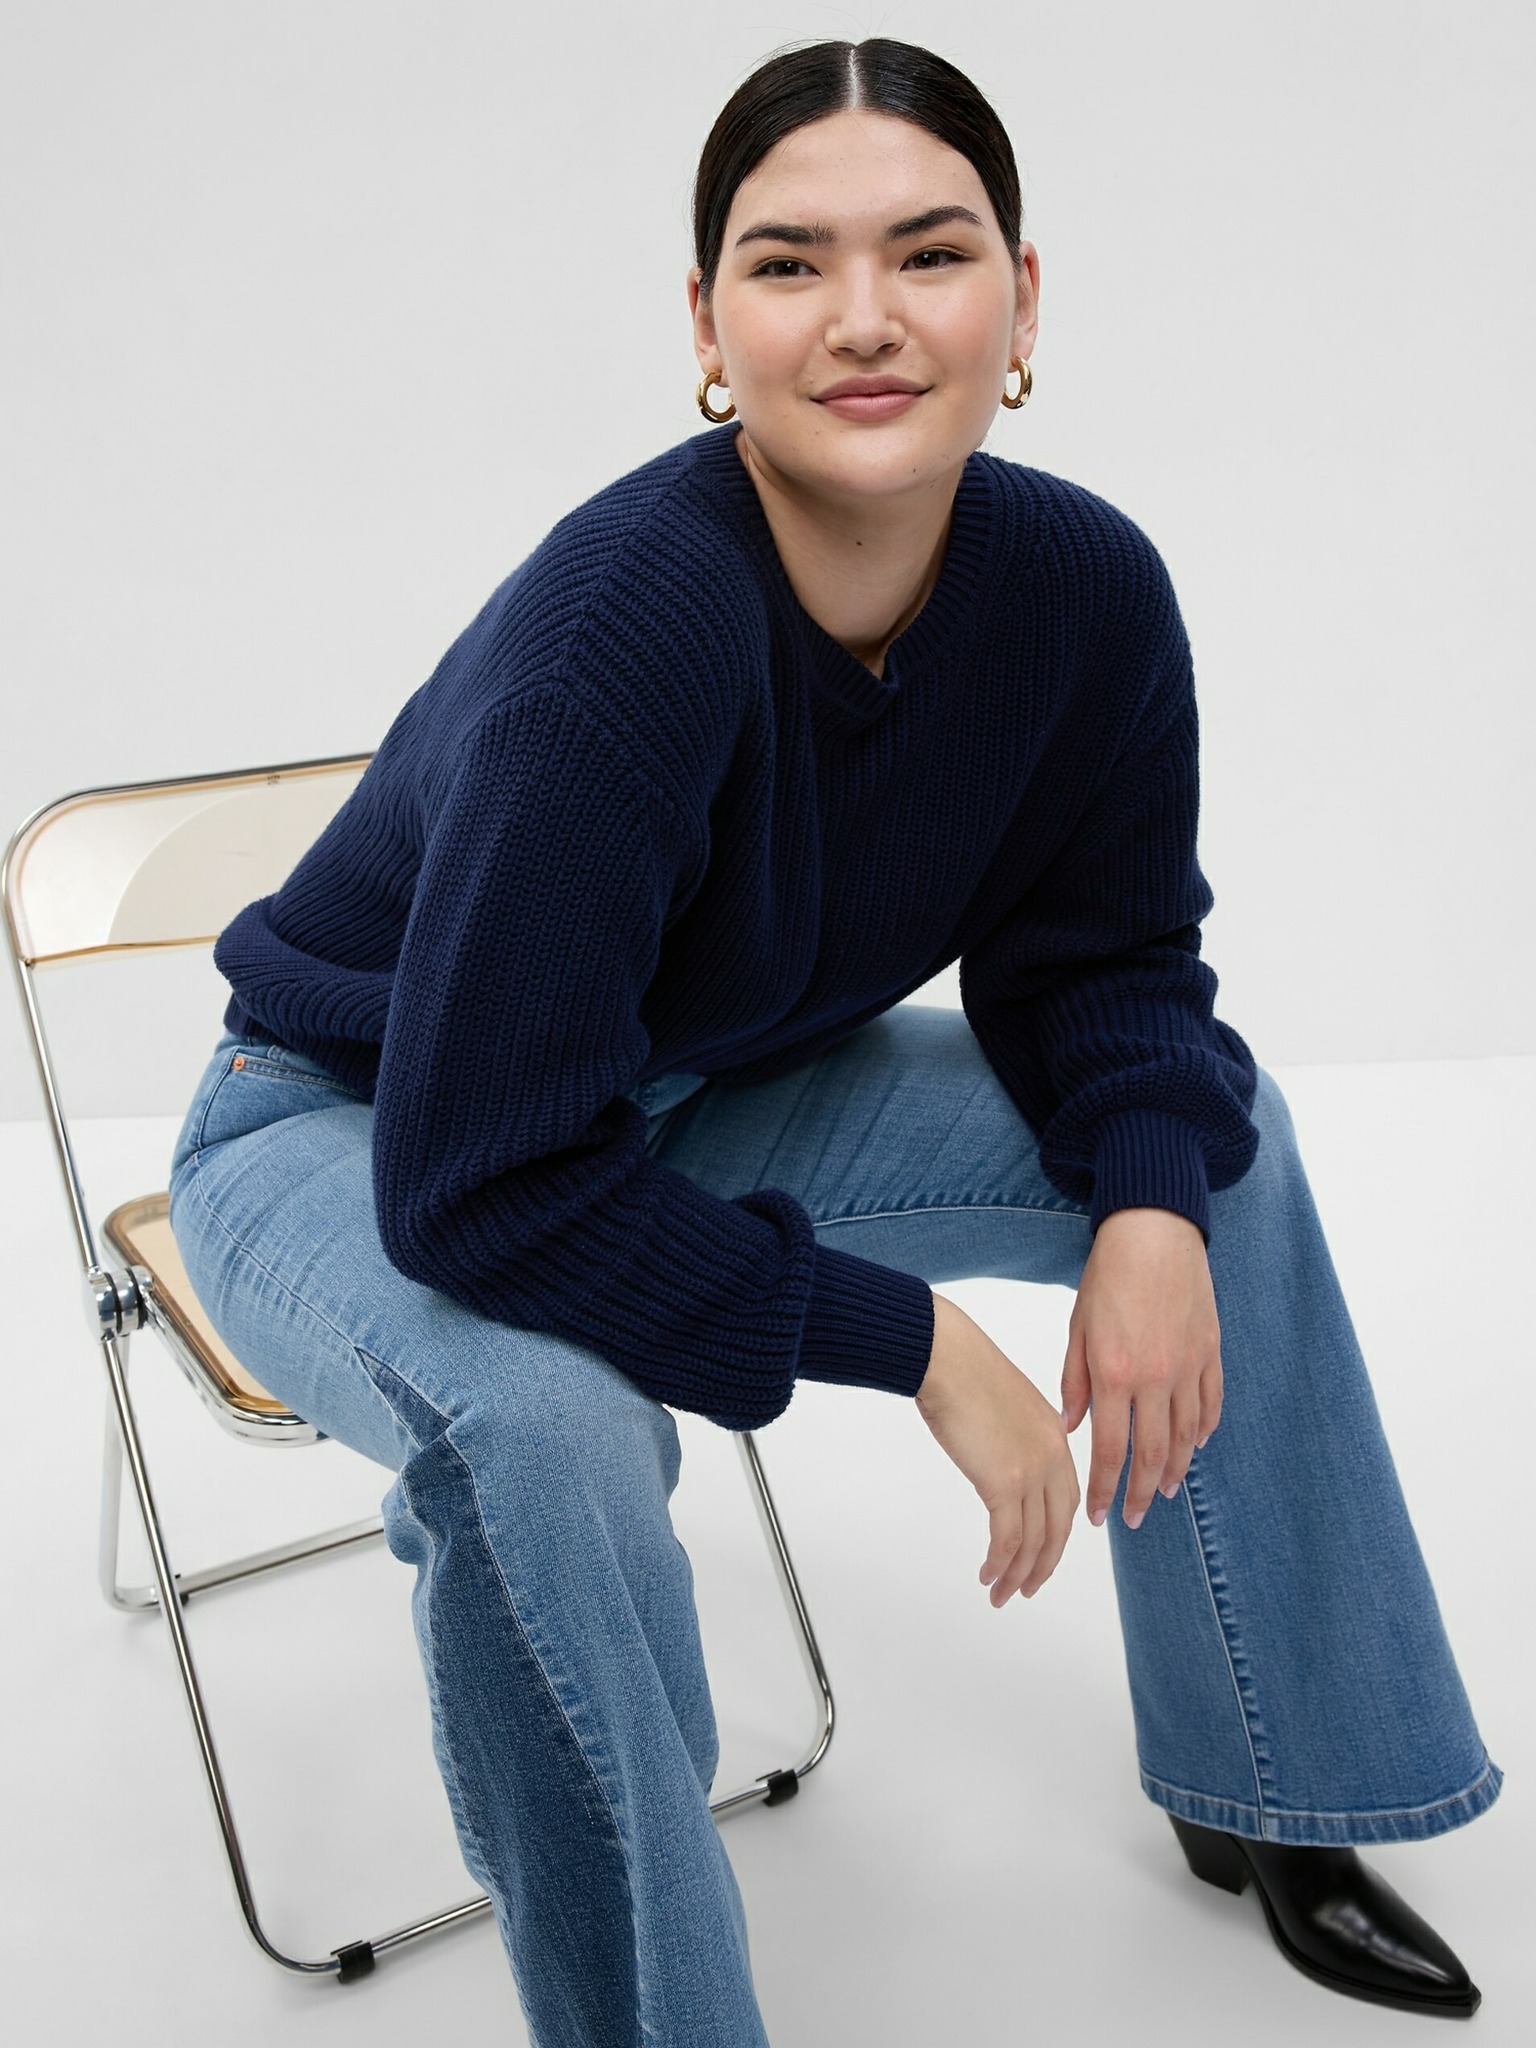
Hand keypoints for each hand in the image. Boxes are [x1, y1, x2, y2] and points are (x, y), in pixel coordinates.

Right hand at [916, 1293, 1080, 1604]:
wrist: (947, 1358)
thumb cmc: (963, 1370)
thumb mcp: (1006, 1403)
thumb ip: (1016, 1435)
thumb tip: (1004, 1458)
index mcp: (1055, 1436)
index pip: (1066, 1499)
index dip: (1058, 1533)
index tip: (1047, 1553)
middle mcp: (1052, 1457)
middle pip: (1057, 1528)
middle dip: (1043, 1564)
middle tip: (1028, 1588)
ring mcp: (1031, 1471)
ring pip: (1033, 1540)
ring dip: (1017, 1573)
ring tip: (1002, 1594)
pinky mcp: (1003, 1482)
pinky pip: (1007, 1538)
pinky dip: (1000, 1562)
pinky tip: (988, 1575)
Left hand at [1060, 1207, 1222, 1529]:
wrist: (1154, 1232)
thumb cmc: (1109, 1276)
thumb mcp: (1078, 1328)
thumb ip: (1075, 1382)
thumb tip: (1073, 1427)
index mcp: (1114, 1374)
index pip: (1110, 1450)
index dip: (1104, 1489)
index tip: (1099, 1515)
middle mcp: (1155, 1378)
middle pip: (1153, 1455)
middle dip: (1142, 1494)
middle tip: (1135, 1519)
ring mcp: (1188, 1367)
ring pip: (1187, 1436)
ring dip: (1176, 1470)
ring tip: (1166, 1492)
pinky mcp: (1210, 1352)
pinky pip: (1211, 1404)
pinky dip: (1204, 1430)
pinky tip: (1196, 1446)